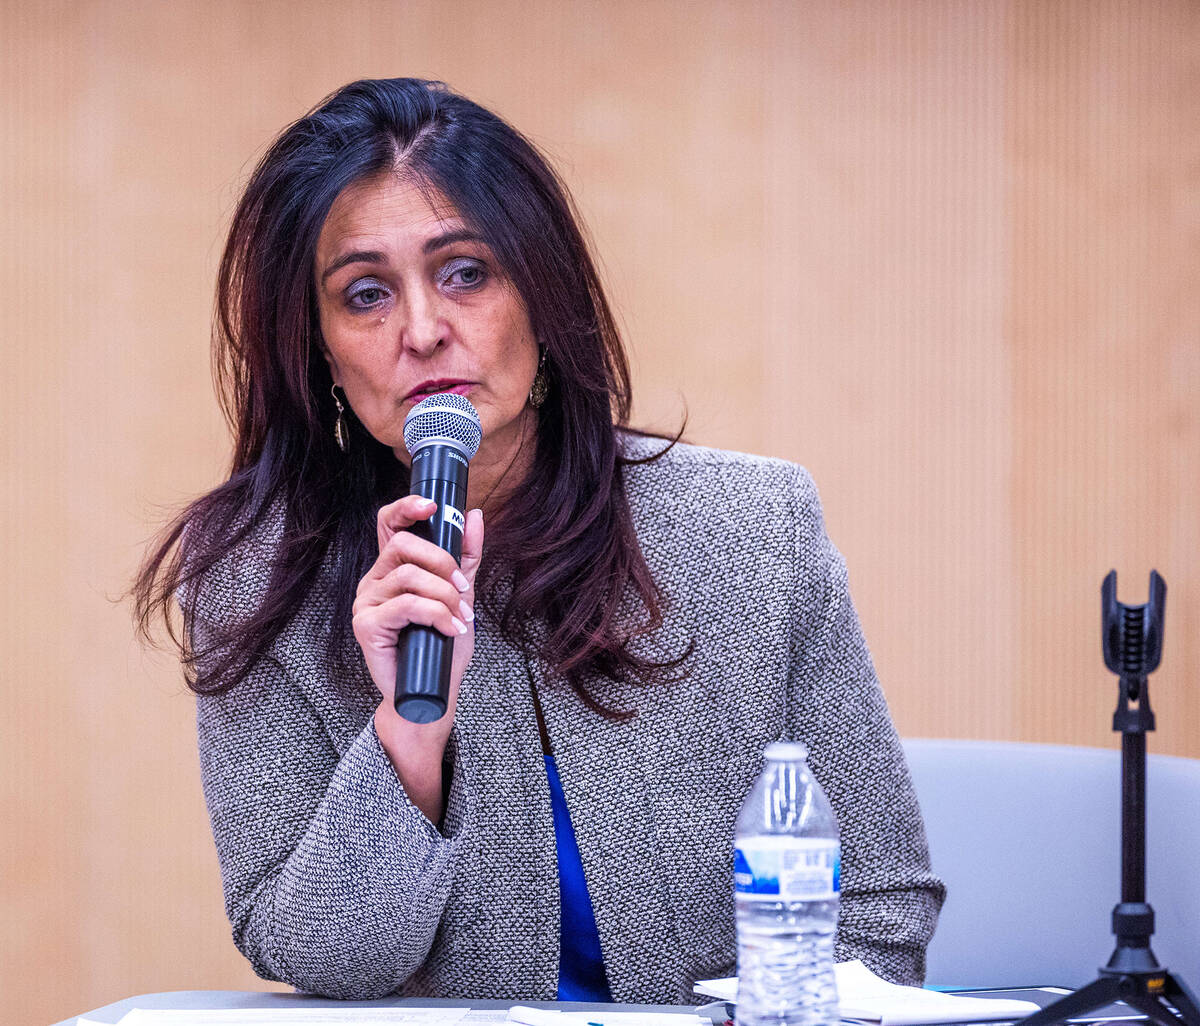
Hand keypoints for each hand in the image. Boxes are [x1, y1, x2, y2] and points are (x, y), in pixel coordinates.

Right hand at [352, 495, 483, 809]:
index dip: (406, 507)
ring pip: (408, 576)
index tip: (434, 506)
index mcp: (392, 568)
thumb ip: (467, 557)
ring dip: (444, 596)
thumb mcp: (461, 595)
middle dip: (442, 562)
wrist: (431, 692)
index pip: (388, 523)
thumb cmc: (441, 646)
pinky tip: (450, 629)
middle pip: (402, 544)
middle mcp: (374, 580)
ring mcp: (367, 602)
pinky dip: (437, 614)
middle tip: (462, 589)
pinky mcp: (366, 625)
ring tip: (460, 618)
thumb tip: (475, 516)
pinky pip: (406, 605)